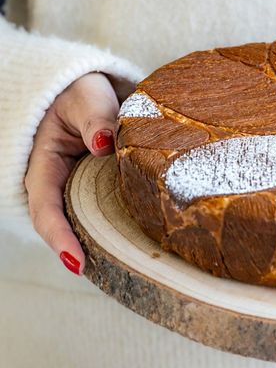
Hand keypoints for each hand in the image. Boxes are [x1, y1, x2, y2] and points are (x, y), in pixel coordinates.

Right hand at [24, 72, 118, 274]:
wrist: (90, 90)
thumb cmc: (82, 91)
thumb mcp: (86, 97)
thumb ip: (95, 119)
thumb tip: (104, 144)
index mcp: (45, 164)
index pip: (46, 209)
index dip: (59, 238)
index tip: (77, 263)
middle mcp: (58, 183)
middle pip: (63, 226)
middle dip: (79, 253)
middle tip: (108, 278)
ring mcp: (78, 189)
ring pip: (83, 224)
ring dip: (99, 246)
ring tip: (126, 271)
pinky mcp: (97, 189)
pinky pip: (103, 213)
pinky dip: (116, 229)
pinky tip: (138, 243)